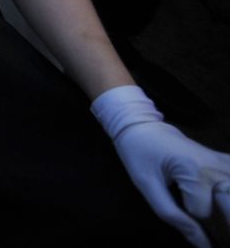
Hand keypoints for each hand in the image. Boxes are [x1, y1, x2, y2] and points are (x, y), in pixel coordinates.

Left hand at [93, 85, 229, 247]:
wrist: (143, 125)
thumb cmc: (140, 153)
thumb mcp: (147, 185)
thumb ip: (173, 216)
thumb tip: (203, 245)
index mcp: (196, 172)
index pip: (204, 214)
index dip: (192, 220)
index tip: (184, 215)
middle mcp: (217, 167)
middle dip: (221, 222)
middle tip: (202, 219)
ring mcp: (225, 163)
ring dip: (226, 209)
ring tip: (216, 214)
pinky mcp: (226, 161)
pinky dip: (228, 195)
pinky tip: (222, 198)